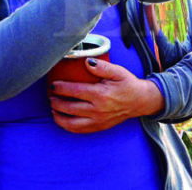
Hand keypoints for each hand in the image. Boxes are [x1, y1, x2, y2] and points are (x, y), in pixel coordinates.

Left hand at [49, 58, 164, 133]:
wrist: (140, 101)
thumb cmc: (128, 85)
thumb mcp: (118, 72)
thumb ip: (102, 67)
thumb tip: (86, 62)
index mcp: (101, 95)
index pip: (74, 91)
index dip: (60, 88)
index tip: (53, 84)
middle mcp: (98, 110)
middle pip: (69, 108)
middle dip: (56, 102)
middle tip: (51, 95)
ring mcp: (98, 121)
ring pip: (71, 123)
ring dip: (58, 116)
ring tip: (53, 108)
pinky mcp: (99, 127)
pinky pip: (78, 130)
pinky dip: (67, 126)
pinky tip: (62, 119)